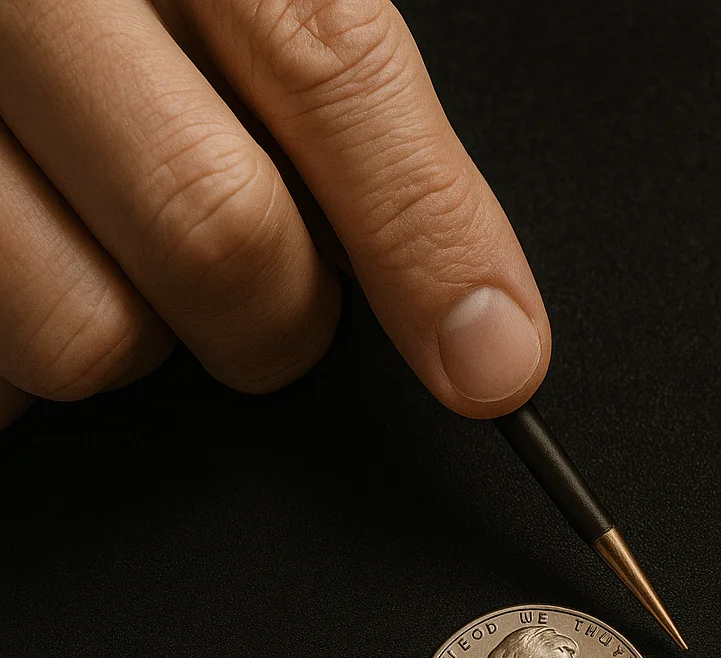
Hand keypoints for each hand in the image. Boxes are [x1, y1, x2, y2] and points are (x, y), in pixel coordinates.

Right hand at [0, 0, 548, 429]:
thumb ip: (305, 55)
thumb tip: (453, 268)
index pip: (329, 73)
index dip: (429, 240)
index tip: (492, 357)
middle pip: (218, 236)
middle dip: (282, 318)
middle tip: (275, 299)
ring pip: (84, 333)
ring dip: (134, 332)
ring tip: (104, 250)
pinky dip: (16, 357)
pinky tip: (23, 261)